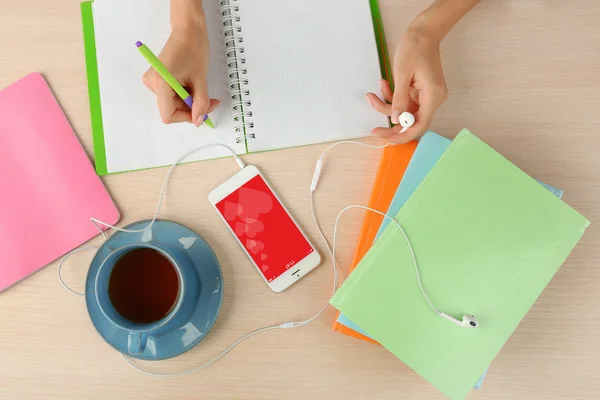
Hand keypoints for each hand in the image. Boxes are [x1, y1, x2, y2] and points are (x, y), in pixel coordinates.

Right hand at [142, 26, 219, 125]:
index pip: (169, 115)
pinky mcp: (156, 78)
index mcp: (160, 83)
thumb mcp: (201, 80)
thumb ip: (201, 103)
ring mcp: (152, 81)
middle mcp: (151, 83)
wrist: (188, 30)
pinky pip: (170, 95)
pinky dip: (184, 94)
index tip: (201, 111)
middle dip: (191, 107)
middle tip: (210, 100)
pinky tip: (191, 83)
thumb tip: (198, 121)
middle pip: (171, 109)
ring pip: (172, 103)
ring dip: (189, 100)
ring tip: (198, 85)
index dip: (186, 117)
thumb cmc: (194, 49)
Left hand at [367, 28, 447, 142]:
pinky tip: (384, 85)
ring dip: (388, 106)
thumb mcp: (402, 74)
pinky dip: (393, 97)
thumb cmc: (414, 48)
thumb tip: (396, 120)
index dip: (403, 135)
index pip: (420, 125)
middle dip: (392, 125)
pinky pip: (405, 101)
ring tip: (373, 94)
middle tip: (374, 129)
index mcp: (433, 96)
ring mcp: (427, 96)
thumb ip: (399, 99)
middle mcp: (433, 99)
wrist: (423, 32)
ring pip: (405, 112)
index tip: (386, 139)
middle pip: (412, 122)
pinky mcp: (421, 92)